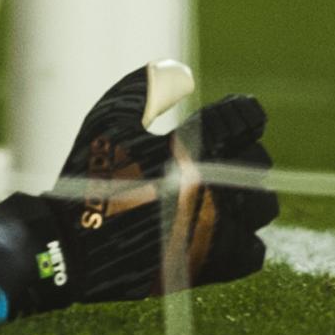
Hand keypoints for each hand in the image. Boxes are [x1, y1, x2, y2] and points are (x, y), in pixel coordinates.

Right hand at [0, 59, 276, 317]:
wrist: (71, 244)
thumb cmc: (89, 175)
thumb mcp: (110, 118)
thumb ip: (148, 89)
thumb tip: (180, 71)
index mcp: (187, 149)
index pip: (242, 120)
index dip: (244, 112)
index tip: (241, 113)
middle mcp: (207, 189)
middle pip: (257, 160)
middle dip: (245, 151)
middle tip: (226, 152)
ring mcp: (211, 229)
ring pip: (263, 205)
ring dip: (250, 194)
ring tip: (228, 192)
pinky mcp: (208, 264)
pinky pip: (253, 251)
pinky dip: (245, 238)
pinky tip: (226, 227)